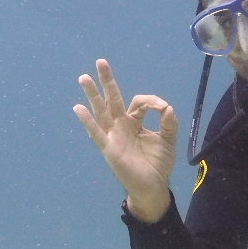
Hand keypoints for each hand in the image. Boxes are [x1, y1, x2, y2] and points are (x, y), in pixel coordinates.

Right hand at [74, 58, 177, 220]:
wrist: (153, 186)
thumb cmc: (158, 164)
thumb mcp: (168, 139)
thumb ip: (169, 122)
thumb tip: (166, 106)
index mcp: (135, 122)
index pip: (138, 103)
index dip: (151, 101)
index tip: (162, 108)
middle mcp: (121, 125)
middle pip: (112, 99)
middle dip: (107, 81)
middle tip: (101, 62)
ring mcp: (113, 135)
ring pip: (101, 111)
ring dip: (93, 94)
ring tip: (84, 78)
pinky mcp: (109, 148)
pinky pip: (96, 132)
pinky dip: (87, 121)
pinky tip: (78, 108)